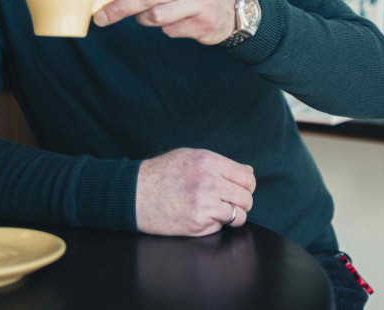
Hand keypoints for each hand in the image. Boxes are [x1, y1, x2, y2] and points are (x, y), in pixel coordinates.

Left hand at [93, 0, 237, 44]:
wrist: (238, 7)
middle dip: (120, 7)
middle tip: (102, 17)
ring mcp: (202, 2)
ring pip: (156, 15)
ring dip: (143, 18)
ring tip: (145, 16)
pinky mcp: (204, 24)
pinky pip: (169, 29)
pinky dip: (164, 27)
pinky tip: (173, 21)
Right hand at [135, 148, 254, 236]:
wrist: (134, 194)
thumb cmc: (161, 174)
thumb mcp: (190, 157)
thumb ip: (220, 164)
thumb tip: (249, 172)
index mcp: (208, 161)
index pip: (247, 178)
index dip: (247, 186)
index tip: (240, 190)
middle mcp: (209, 182)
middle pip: (246, 198)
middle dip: (241, 202)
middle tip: (228, 203)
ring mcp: (203, 204)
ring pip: (238, 216)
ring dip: (231, 216)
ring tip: (216, 211)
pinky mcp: (197, 223)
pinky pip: (220, 227)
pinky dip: (214, 224)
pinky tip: (199, 216)